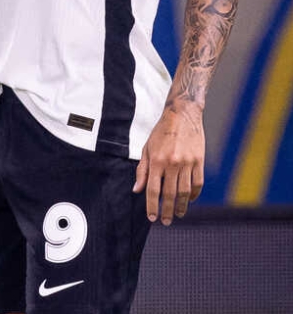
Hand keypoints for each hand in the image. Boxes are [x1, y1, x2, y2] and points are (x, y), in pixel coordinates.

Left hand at [132, 102, 204, 224]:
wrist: (182, 116)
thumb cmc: (161, 133)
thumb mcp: (147, 148)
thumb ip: (142, 170)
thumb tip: (137, 190)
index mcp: (157, 161)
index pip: (153, 189)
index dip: (152, 205)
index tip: (152, 217)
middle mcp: (172, 163)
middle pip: (170, 194)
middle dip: (167, 211)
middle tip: (166, 221)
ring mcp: (188, 163)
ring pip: (185, 192)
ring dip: (182, 206)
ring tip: (178, 215)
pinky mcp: (200, 161)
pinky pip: (198, 183)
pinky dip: (194, 195)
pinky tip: (189, 200)